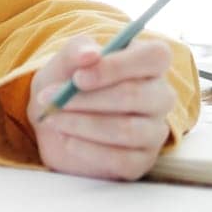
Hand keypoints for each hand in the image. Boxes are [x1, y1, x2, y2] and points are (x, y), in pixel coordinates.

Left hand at [27, 35, 176, 180]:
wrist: (53, 120)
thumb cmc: (67, 83)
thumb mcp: (64, 62)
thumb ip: (76, 51)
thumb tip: (90, 54)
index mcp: (147, 62)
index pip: (155, 56)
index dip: (117, 65)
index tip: (78, 77)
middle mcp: (159, 96)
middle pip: (137, 94)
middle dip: (88, 98)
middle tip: (52, 98)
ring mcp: (154, 130)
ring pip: (128, 129)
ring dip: (82, 124)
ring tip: (53, 118)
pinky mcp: (142, 160)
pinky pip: (121, 159)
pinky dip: (86, 149)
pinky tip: (65, 139)